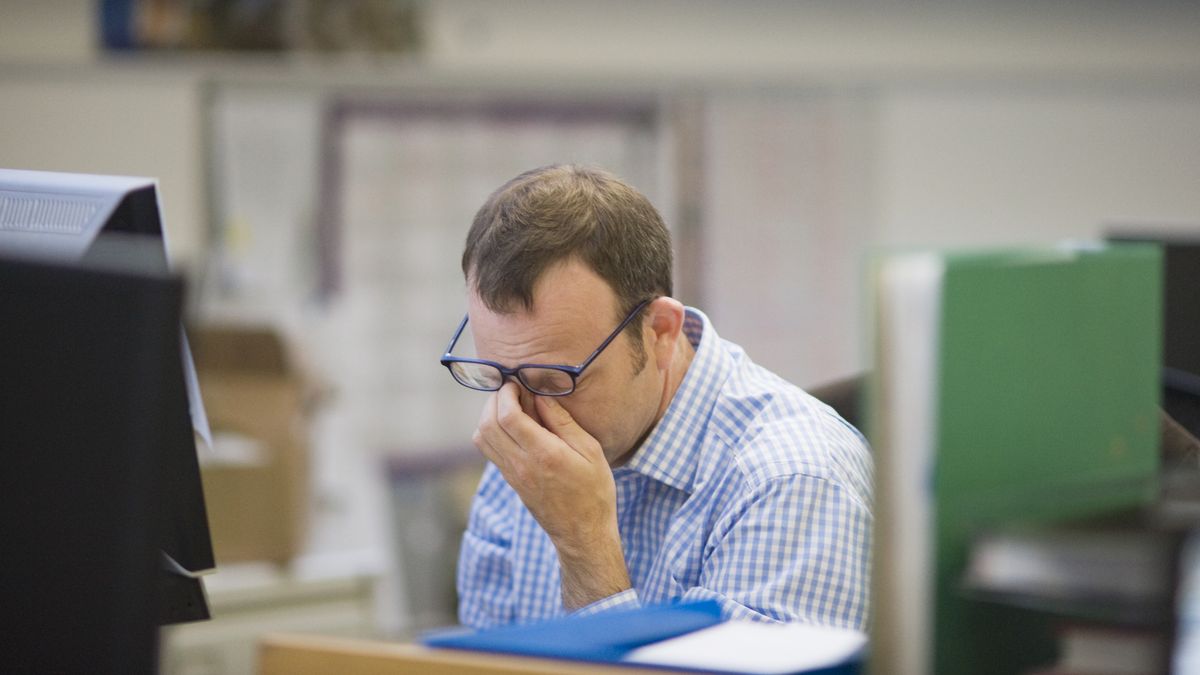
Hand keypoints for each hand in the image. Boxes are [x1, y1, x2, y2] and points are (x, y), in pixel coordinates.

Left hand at [473, 382, 630, 607]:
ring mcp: (512, 475)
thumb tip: (541, 397)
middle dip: (494, 400)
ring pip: (481, 438)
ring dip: (489, 416)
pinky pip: (489, 451)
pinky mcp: (510, 481)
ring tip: (510, 405)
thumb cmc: (594, 492)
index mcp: (543, 455)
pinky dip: (492, 431)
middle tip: (511, 390)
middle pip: (487, 424)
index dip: (506, 393)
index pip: (507, 416)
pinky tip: (512, 425)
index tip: (517, 382)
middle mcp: (521, 465)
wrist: (582, 533)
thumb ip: (563, 423)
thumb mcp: (590, 452)